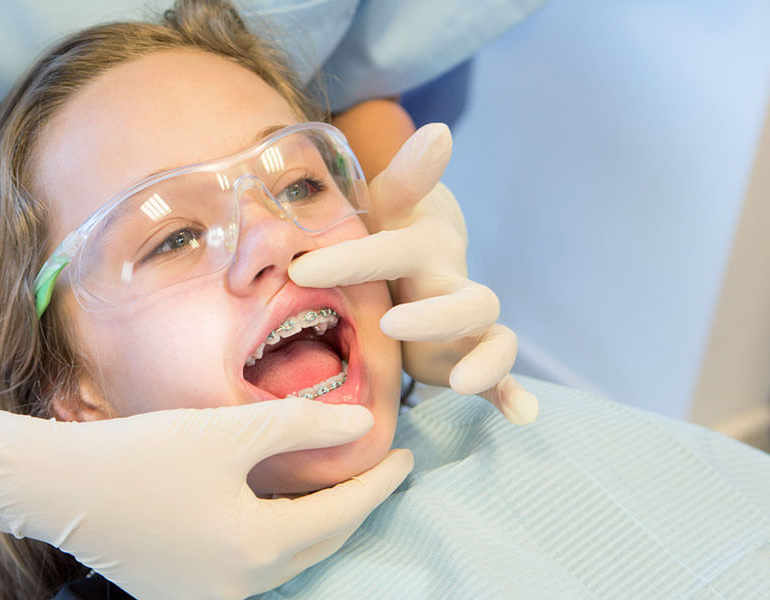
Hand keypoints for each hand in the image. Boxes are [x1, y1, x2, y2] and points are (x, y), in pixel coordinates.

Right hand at [0, 397, 413, 599]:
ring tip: (336, 486)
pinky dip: (273, 538)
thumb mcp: (226, 431)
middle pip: (316, 545)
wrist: (55, 487)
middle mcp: (238, 588)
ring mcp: (207, 597)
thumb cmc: (139, 455)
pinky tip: (276, 509)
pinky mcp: (179, 591)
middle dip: (353, 507)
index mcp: (257, 550)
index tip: (406, 457)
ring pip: (284, 559)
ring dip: (314, 525)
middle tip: (380, 472)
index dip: (377, 484)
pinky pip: (248, 566)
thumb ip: (301, 424)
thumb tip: (364, 422)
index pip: (339, 516)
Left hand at [289, 123, 537, 424]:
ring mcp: (466, 324)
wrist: (422, 250)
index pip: (389, 251)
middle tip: (392, 324)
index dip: (349, 260)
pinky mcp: (471, 352)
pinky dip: (513, 395)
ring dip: (485, 361)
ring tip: (460, 385)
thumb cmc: (389, 226)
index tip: (299, 270)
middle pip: (469, 300)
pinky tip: (523, 417)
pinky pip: (503, 373)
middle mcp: (450, 285)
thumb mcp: (385, 201)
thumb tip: (440, 131)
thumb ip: (405, 174)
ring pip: (494, 337)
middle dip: (436, 316)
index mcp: (420, 248)